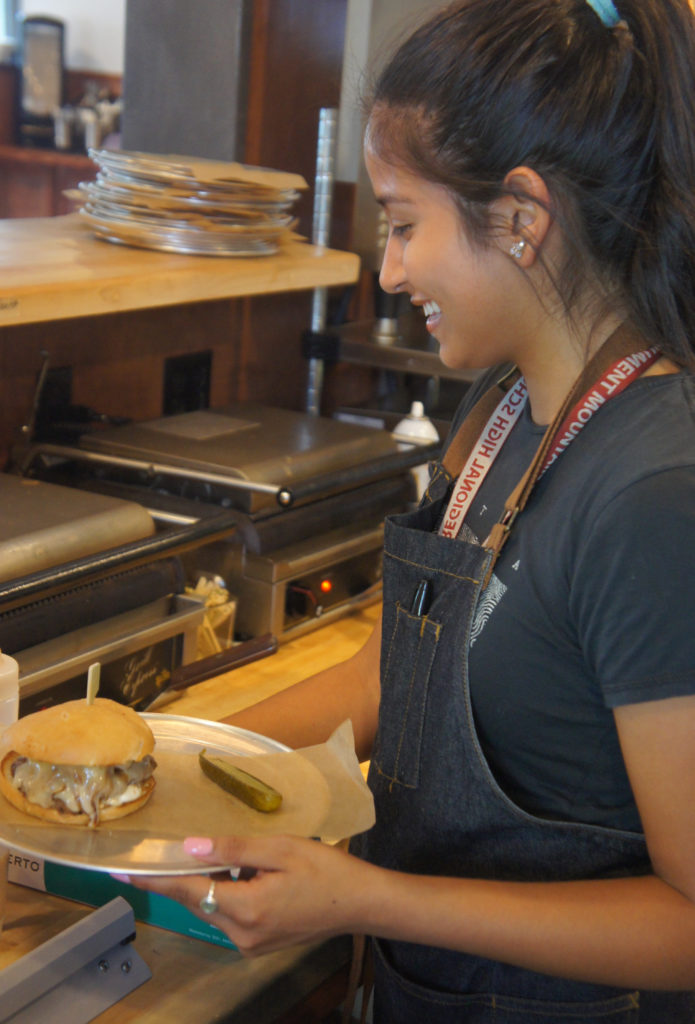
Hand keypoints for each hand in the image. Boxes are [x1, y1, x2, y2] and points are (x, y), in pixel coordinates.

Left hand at [114, 834, 373, 955]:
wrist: (359, 903)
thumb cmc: (326, 870)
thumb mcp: (280, 848)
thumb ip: (233, 848)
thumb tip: (191, 847)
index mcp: (246, 909)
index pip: (189, 891)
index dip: (155, 879)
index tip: (122, 871)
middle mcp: (242, 934)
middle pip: (197, 900)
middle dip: (181, 876)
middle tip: (160, 852)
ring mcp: (249, 943)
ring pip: (212, 907)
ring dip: (208, 882)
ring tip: (220, 855)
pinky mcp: (258, 944)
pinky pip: (229, 914)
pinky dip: (225, 892)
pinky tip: (243, 873)